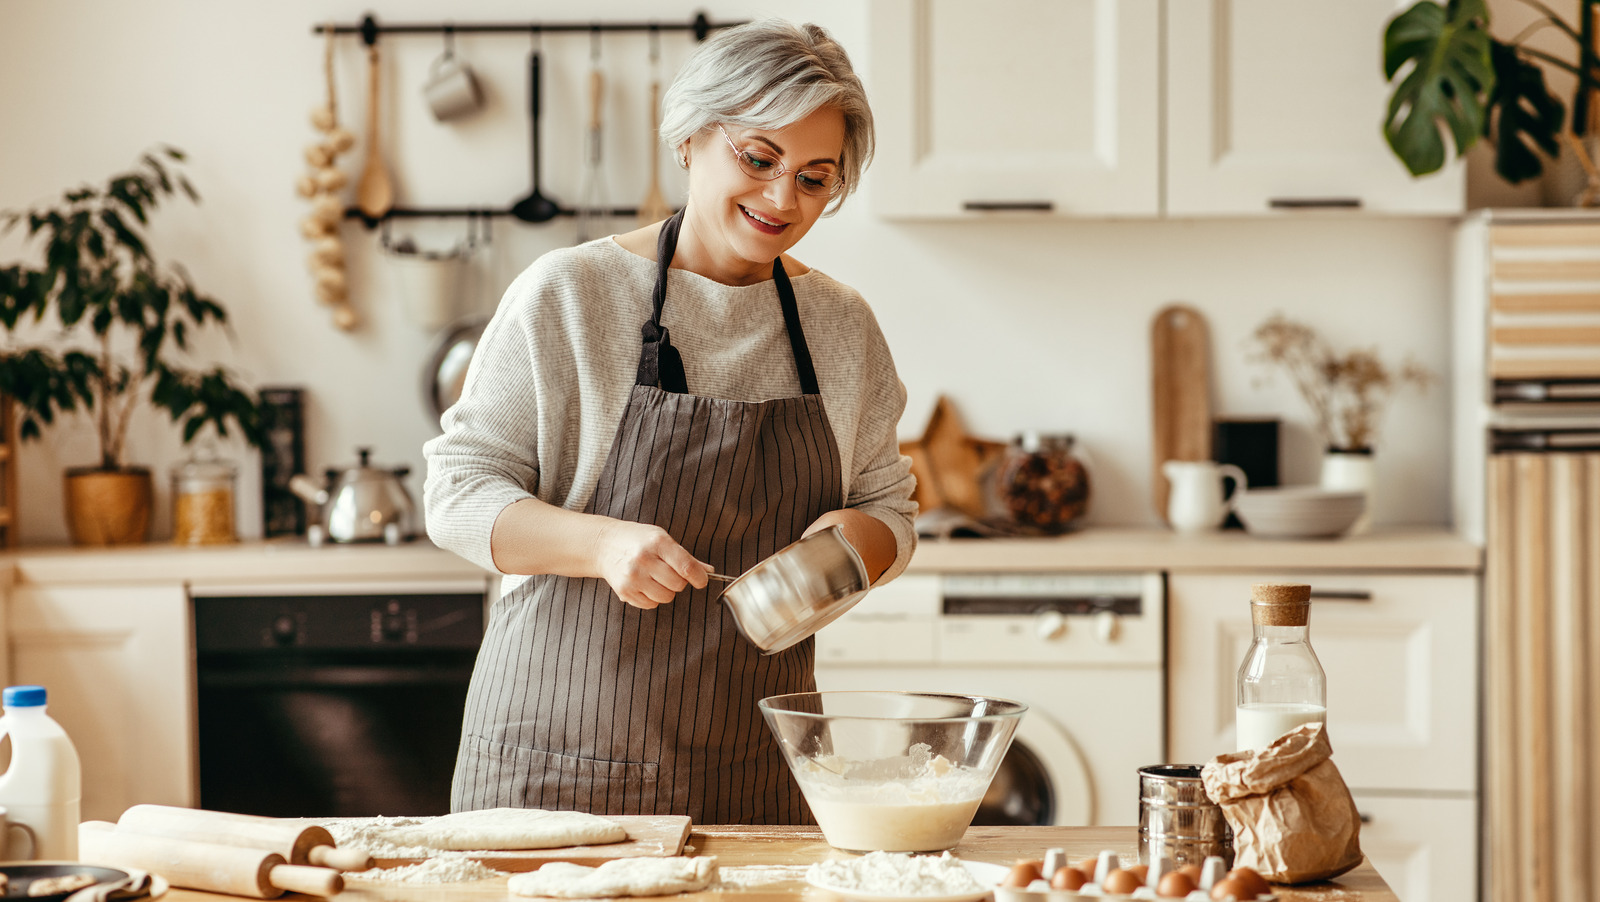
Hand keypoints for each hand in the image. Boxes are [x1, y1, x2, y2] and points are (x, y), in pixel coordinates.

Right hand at [593, 519, 710, 609]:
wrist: (604, 545)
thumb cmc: (638, 540)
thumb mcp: (662, 539)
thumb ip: (686, 557)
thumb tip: (708, 571)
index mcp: (657, 542)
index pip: (686, 566)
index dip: (699, 577)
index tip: (701, 580)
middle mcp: (643, 559)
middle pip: (678, 584)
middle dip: (679, 582)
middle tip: (670, 573)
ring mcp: (632, 577)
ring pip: (666, 597)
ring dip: (666, 591)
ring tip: (656, 578)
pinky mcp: (624, 591)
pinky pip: (651, 604)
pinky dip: (652, 598)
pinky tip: (644, 584)